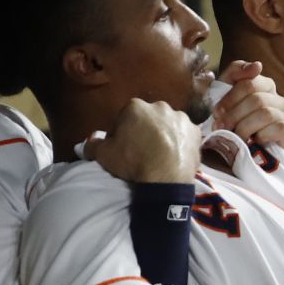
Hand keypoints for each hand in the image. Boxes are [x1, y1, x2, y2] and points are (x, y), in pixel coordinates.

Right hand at [86, 99, 201, 182]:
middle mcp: (160, 106)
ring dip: (164, 135)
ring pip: (168, 125)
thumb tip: (88, 144)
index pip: (124, 118)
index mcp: (135, 107)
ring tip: (161, 155)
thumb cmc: (133, 161)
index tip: (124, 147)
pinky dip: (180, 142)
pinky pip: (184, 135)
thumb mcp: (104, 154)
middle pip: (148, 119)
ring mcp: (181, 118)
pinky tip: (175, 156)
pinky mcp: (195, 131)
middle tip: (143, 151)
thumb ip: (92, 145)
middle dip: (145, 131)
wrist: (166, 178)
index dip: (122, 133)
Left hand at [212, 60, 283, 147]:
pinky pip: (278, 128)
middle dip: (234, 115)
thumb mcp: (225, 91)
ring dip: (244, 127)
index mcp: (264, 85)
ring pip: (266, 114)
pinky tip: (254, 141)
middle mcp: (278, 99)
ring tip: (234, 136)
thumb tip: (257, 66)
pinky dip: (261, 135)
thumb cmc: (231, 118)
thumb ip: (236, 72)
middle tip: (221, 127)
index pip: (250, 83)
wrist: (237, 148)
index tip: (217, 112)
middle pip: (257, 100)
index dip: (230, 99)